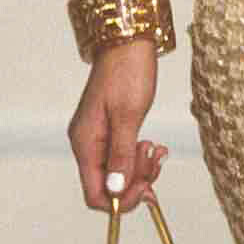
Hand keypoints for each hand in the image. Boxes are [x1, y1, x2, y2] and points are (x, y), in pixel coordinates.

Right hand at [68, 43, 169, 211]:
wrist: (128, 42)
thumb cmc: (127, 72)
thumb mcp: (128, 115)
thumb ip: (121, 155)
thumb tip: (115, 190)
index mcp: (85, 143)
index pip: (95, 194)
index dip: (121, 201)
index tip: (147, 189)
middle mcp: (86, 144)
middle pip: (107, 186)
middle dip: (136, 182)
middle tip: (157, 162)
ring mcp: (96, 137)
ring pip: (117, 172)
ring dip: (141, 169)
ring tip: (158, 150)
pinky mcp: (108, 130)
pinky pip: (122, 156)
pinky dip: (139, 157)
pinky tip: (154, 146)